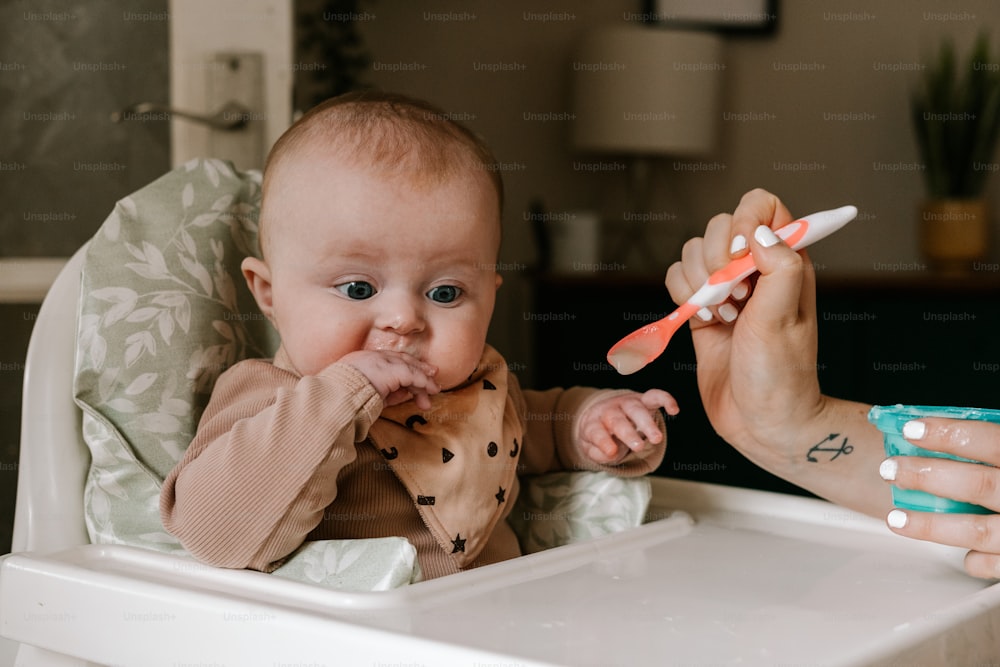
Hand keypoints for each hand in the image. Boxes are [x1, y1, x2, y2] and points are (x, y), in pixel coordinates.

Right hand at [339, 350, 439, 409]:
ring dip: (422, 381)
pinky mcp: (390, 370)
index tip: (417, 373)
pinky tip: (429, 390)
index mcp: (362, 361)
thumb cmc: (342, 402)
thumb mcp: (366, 395)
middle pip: (402, 360)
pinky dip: (422, 383)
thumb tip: (404, 394)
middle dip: (419, 368)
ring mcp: (380, 361)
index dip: (405, 366)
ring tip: (433, 391)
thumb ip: (385, 392)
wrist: (334, 401)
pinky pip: (411, 375)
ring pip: (408, 368)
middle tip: (433, 375)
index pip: (389, 360)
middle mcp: (372, 357)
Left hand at [576, 389, 678, 464]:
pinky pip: (655, 396)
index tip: (612, 451)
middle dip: (629, 433)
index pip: (596, 431)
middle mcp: (610, 410)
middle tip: (638, 447)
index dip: (604, 441)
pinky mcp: (643, 400)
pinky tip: (674, 410)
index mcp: (594, 422)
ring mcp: (627, 404)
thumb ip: (598, 453)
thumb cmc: (599, 433)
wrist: (603, 412)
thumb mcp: (591, 447)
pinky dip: (665, 400)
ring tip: (656, 439)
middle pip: (618, 420)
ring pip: (637, 410)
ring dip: (647, 423)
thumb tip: (611, 453)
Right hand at [663, 189, 824, 468]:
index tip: (740, 254)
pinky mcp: (701, 310)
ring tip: (721, 315)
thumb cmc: (782, 375)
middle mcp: (755, 269)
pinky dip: (680, 296)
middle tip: (733, 297)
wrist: (762, 422)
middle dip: (714, 259)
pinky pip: (676, 281)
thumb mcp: (784, 318)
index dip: (744, 220)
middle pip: (718, 226)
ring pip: (692, 253)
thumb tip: (756, 232)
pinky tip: (703, 321)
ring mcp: (726, 289)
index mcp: (786, 261)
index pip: (763, 206)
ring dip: (697, 282)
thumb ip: (777, 267)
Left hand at [879, 417, 999, 578]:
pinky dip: (977, 561)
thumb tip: (947, 424)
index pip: (991, 440)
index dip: (949, 434)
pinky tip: (960, 555)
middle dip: (928, 476)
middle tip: (890, 470)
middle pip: (978, 485)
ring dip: (933, 526)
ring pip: (980, 531)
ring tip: (896, 519)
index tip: (911, 429)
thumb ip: (998, 442)